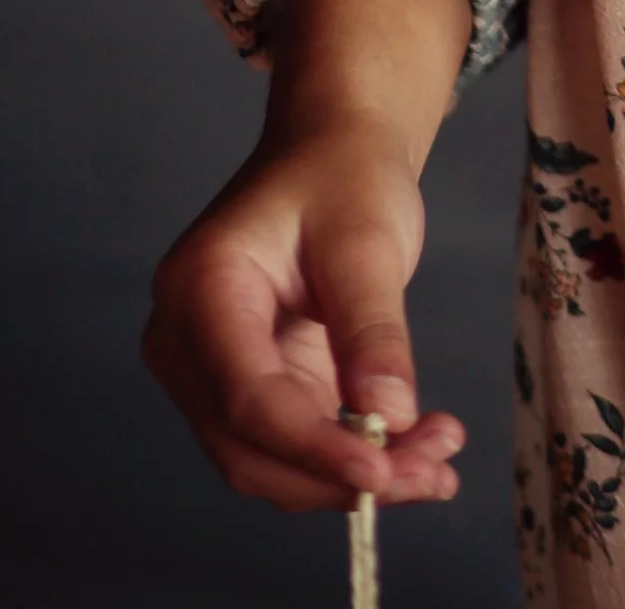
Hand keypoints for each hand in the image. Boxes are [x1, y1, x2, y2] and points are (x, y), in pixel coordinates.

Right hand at [145, 111, 465, 509]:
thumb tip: (389, 418)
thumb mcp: (367, 239)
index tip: (384, 474)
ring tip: (438, 466)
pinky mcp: (246, 387)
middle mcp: (186, 342)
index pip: (247, 398)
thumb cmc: (344, 173)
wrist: (334, 147)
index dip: (313, 447)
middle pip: (250, 447)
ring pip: (270, 461)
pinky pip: (290, 445)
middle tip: (434, 473)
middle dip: (339, 475)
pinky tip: (415, 458)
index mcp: (200, 289)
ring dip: (350, 478)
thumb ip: (373, 329)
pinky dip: (349, 459)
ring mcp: (210, 371)